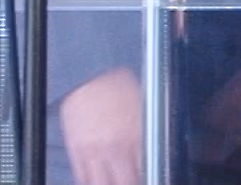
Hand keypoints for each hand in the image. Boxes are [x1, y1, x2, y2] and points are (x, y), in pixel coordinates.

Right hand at [60, 67, 141, 184]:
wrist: (89, 75)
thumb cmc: (119, 86)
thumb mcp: (144, 108)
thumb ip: (148, 132)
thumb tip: (155, 148)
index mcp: (136, 134)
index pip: (147, 168)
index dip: (150, 176)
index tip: (151, 177)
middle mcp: (116, 146)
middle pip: (126, 182)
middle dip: (133, 183)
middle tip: (136, 181)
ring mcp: (94, 151)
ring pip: (103, 184)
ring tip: (118, 182)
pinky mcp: (76, 150)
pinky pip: (83, 177)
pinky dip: (91, 183)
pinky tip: (99, 182)